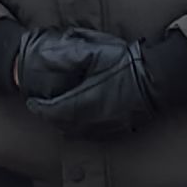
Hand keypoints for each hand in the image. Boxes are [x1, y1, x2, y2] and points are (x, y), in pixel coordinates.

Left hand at [23, 34, 159, 138]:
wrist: (155, 78)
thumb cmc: (124, 64)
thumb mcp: (93, 52)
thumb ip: (68, 55)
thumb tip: (48, 59)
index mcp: (83, 100)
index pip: (52, 110)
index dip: (39, 106)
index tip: (32, 101)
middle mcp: (92, 119)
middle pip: (62, 124)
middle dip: (50, 116)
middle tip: (42, 107)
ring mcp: (106, 127)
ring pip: (76, 132)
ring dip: (64, 124)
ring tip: (58, 113)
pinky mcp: (118, 130)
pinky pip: (91, 134)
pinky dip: (80, 128)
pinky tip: (81, 119)